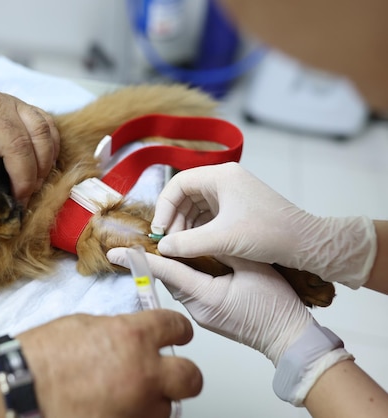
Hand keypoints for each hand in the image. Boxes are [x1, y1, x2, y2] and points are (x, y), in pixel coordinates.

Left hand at [0, 71, 59, 206]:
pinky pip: (48, 126)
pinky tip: (41, 169)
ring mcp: (10, 102)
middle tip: (17, 203)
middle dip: (21, 182)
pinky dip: (51, 150)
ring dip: (41, 168)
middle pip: (16, 147)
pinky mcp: (24, 104)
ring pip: (39, 135)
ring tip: (31, 189)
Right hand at [17, 310, 201, 417]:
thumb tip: (132, 337)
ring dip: (152, 401)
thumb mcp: (85, 326)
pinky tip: (113, 409)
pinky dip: (132, 416)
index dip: (179, 330)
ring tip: (128, 396)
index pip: (176, 327)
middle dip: (183, 375)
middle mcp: (143, 372)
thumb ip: (117, 331)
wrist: (20, 388)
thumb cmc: (42, 356)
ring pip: (166, 408)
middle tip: (171, 374)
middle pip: (190, 377)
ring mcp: (136, 407)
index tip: (178, 334)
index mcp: (134, 337)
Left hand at [107, 248, 311, 365]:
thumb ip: (224, 247)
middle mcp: (197, 308)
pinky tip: (198, 262)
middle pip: (169, 276)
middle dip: (159, 257)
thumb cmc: (276, 307)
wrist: (289, 339)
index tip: (115, 253)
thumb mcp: (253, 267)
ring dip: (176, 265)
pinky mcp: (208, 316)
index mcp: (206, 296)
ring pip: (179, 283)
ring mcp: (201, 315)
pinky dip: (188, 275)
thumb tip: (202, 234)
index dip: (140, 259)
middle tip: (150, 238)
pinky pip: (190, 291)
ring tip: (179, 245)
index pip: (165, 272)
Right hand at [151, 162, 375, 288]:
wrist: (306, 243)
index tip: (159, 230)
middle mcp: (225, 180)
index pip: (178, 184)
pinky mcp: (237, 208)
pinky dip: (197, 229)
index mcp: (221, 176)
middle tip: (168, 242)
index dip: (164, 207)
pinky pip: (208, 215)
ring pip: (195, 206)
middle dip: (173, 218)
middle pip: (185, 194)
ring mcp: (232, 194)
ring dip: (184, 225)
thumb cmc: (270, 234)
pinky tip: (194, 245)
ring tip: (180, 246)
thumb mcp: (223, 239)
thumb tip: (162, 248)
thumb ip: (187, 243)